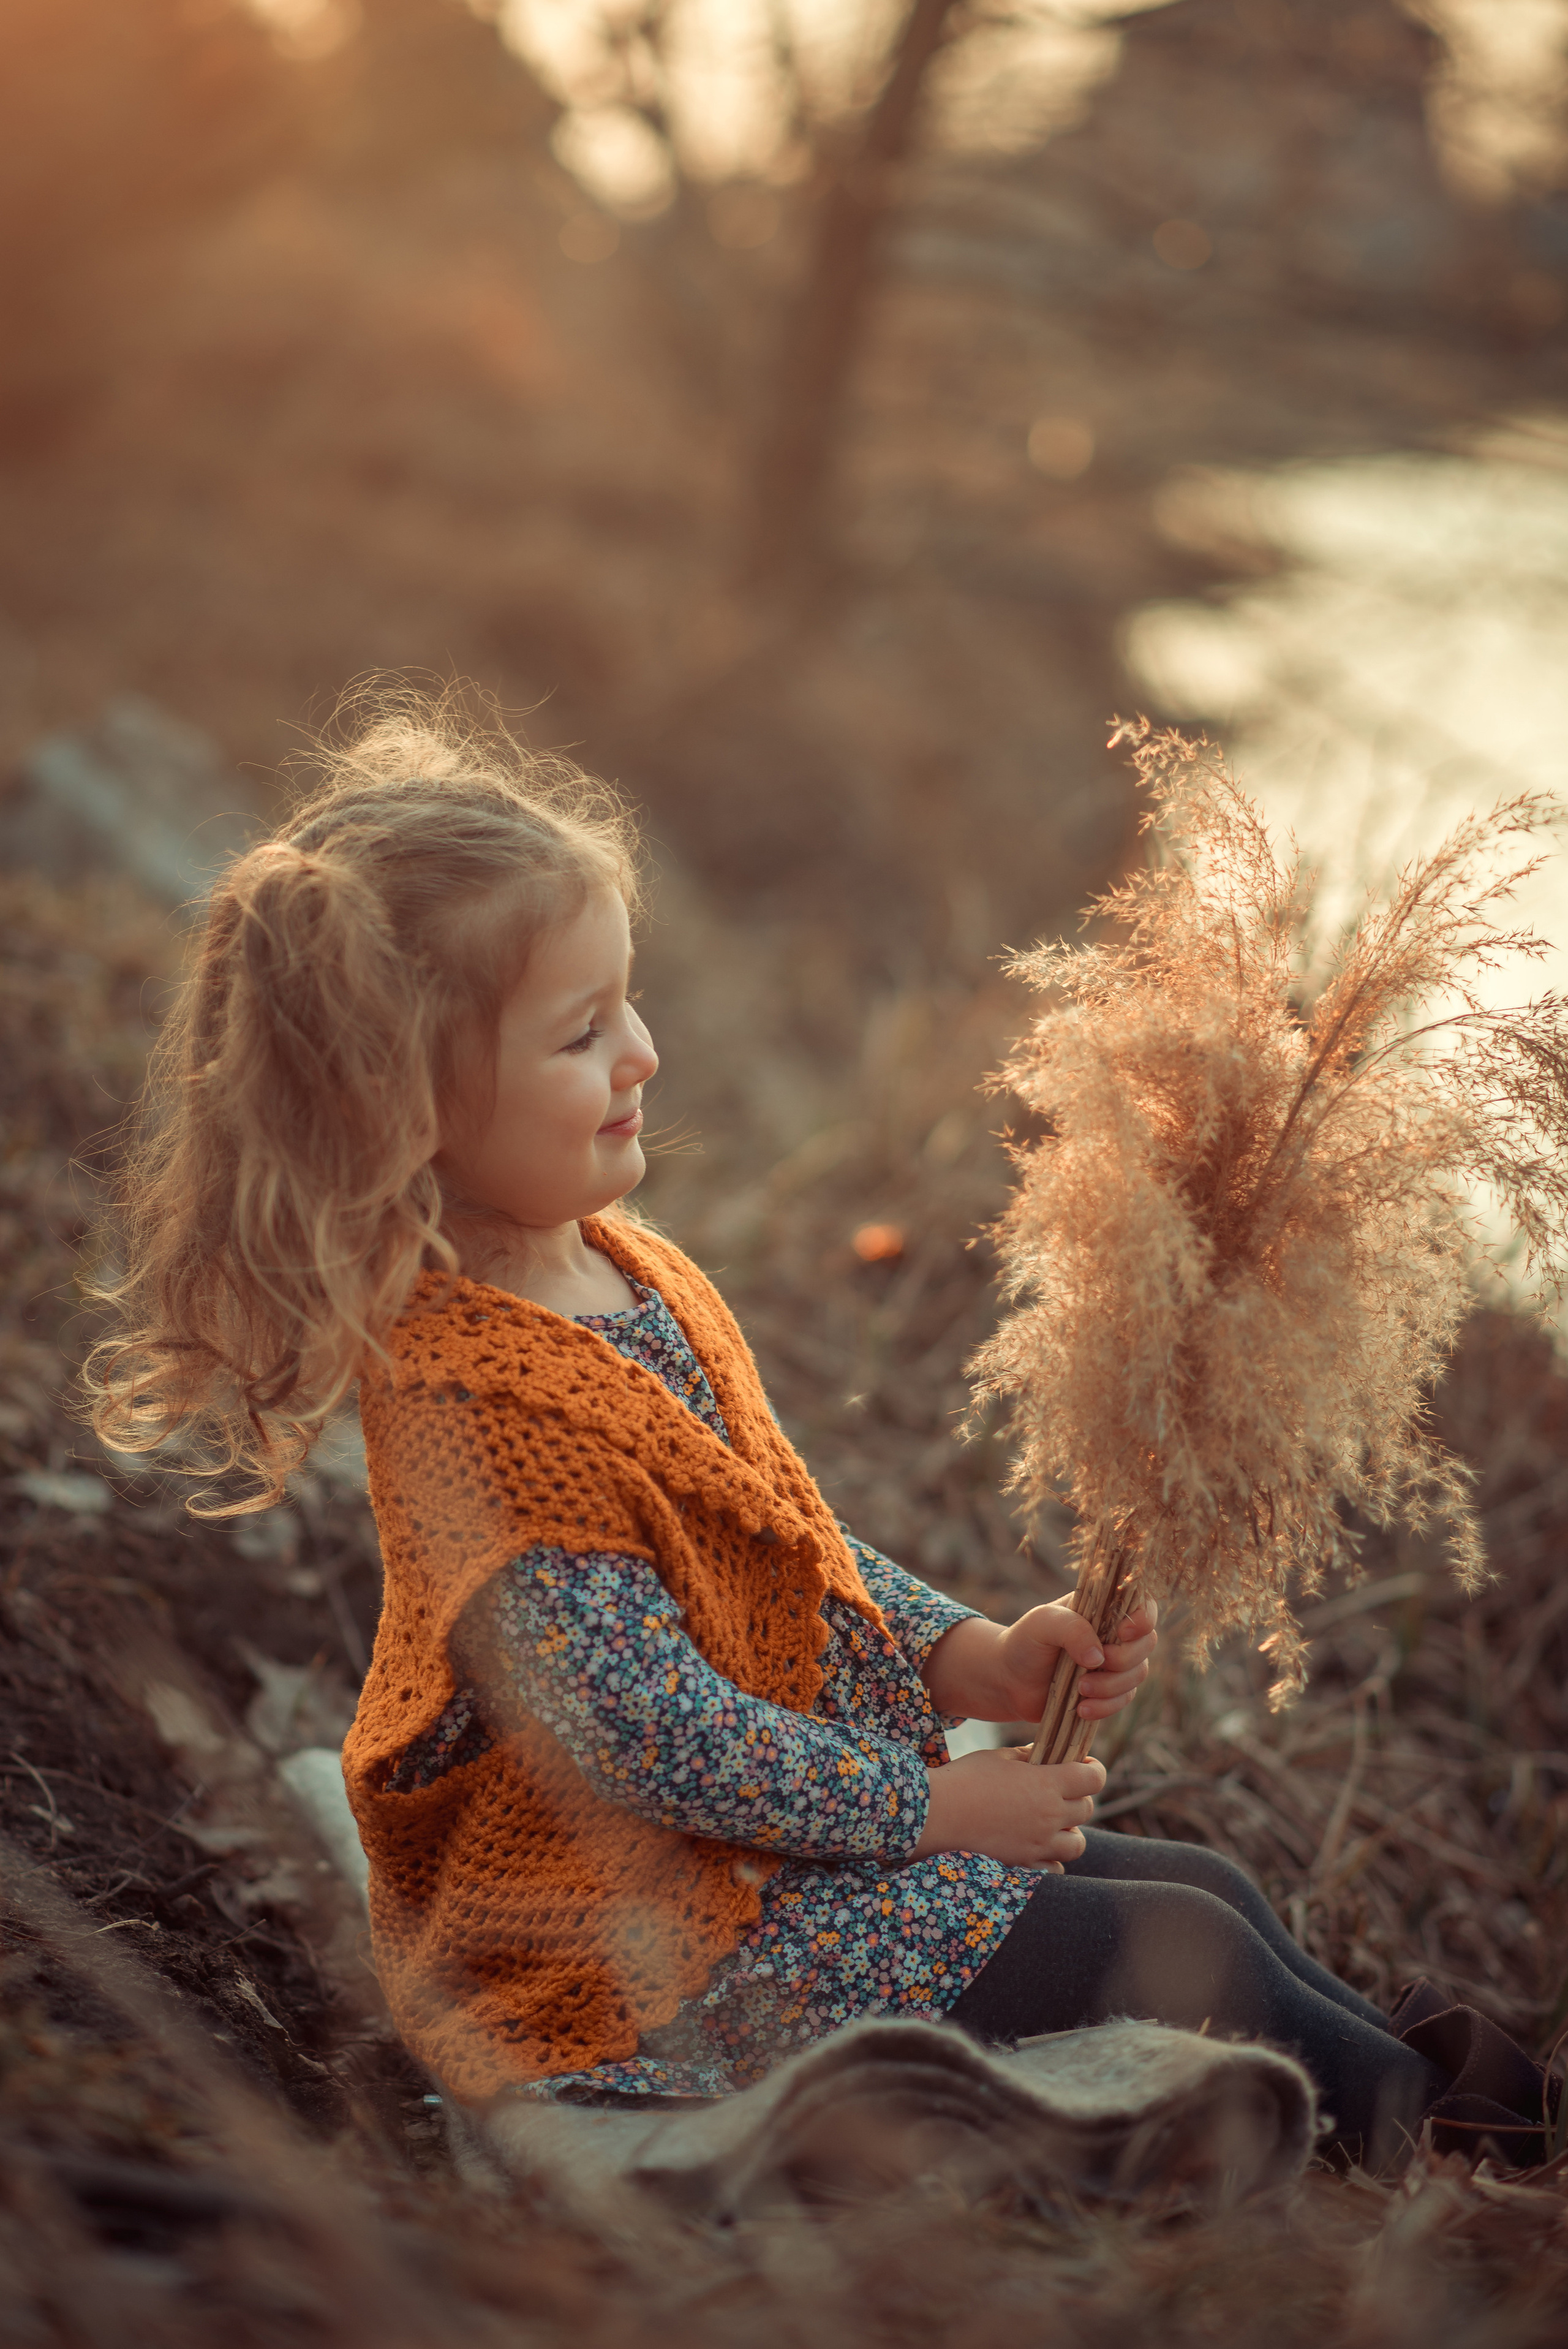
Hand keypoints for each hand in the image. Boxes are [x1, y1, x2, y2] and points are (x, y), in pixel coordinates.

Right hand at [912, 1748, 1104, 1868]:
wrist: (937, 1813)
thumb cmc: (966, 1778)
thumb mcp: (1001, 1757)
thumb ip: (1030, 1756)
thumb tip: (1046, 1755)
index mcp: (1048, 1783)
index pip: (1094, 1778)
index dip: (1094, 1769)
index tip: (1084, 1766)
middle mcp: (1050, 1815)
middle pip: (1087, 1809)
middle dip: (1078, 1797)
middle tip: (1060, 1791)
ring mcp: (1039, 1844)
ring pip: (1077, 1843)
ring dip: (1070, 1831)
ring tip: (1052, 1823)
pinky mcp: (1025, 1864)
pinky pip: (1055, 1869)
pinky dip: (1053, 1859)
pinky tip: (1038, 1846)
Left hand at [923, 1599, 1158, 1724]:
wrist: (1008, 1680)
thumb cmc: (1024, 1642)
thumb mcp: (1042, 1624)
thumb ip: (1071, 1629)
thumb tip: (1098, 1658)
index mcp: (1102, 1607)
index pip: (1141, 1603)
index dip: (1143, 1619)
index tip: (1123, 1633)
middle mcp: (1114, 1632)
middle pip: (1147, 1643)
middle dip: (1122, 1659)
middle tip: (1088, 1667)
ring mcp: (1114, 1662)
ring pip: (1138, 1674)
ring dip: (1112, 1687)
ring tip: (1080, 1691)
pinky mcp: (1109, 1690)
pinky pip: (1124, 1699)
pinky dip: (1106, 1706)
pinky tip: (1082, 1709)